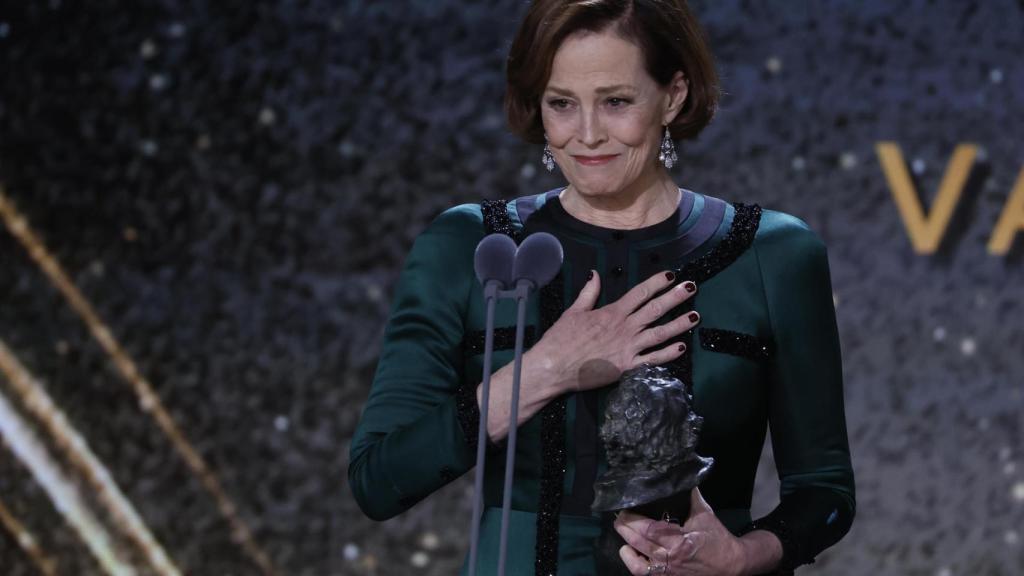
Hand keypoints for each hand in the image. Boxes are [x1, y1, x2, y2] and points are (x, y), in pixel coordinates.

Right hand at [531, 270, 699, 394]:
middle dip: (675, 297)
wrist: (554, 367)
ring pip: (659, 333)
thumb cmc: (561, 339)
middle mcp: (624, 328)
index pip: (640, 293)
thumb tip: (595, 274)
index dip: (657, 282)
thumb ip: (589, 293)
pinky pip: (653, 360)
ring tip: (696, 316)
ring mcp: (628, 348)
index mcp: (612, 312)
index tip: (671, 275)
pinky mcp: (627, 367)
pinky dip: (668, 354)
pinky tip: (682, 347)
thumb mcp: (574, 311)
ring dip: (679, 324)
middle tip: (692, 288)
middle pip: (655, 309)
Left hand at [615, 488, 746, 575]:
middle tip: (618, 518)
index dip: (634, 520)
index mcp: (680, 541)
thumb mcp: (706, 515)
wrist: (731, 566)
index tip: (626, 509)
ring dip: (627, 550)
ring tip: (622, 536)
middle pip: (640, 544)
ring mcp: (669, 572)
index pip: (650, 530)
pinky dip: (635, 564)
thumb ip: (691, 497)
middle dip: (625, 530)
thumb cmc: (718, 540)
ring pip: (638, 564)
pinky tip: (630, 553)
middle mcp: (671, 558)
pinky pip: (645, 574)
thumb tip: (683, 478)